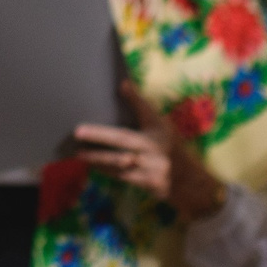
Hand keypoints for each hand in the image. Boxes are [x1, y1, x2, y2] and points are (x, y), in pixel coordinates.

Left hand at [78, 81, 225, 217]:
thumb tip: (123, 83)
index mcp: (161, 129)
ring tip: (79, 152)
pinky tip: (91, 165)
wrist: (188, 180)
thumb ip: (141, 107)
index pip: (148, 110)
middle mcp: (156, 147)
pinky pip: (121, 176)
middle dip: (100, 136)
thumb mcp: (161, 126)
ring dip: (97, 158)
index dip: (136, 98)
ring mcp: (153, 167)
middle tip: (78, 132)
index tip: (122, 84)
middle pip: (125, 139)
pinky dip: (106, 171)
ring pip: (119, 161)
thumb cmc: (168, 147)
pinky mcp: (148, 183)